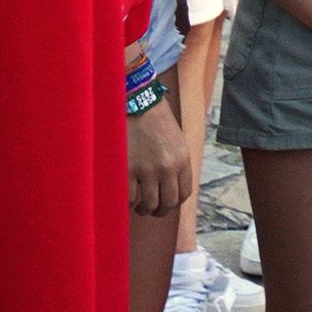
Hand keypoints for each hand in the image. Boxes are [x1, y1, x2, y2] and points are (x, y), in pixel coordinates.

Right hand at [127, 97, 194, 214]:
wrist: (136, 101)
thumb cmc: (155, 120)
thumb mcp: (176, 141)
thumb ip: (176, 164)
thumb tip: (171, 189)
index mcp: (182, 159)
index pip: (184, 194)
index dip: (174, 202)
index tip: (165, 202)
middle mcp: (168, 167)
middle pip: (167, 204)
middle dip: (159, 210)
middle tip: (150, 209)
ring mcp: (147, 170)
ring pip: (148, 205)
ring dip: (143, 208)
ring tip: (138, 205)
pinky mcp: (128, 170)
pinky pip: (130, 198)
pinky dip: (129, 201)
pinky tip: (127, 194)